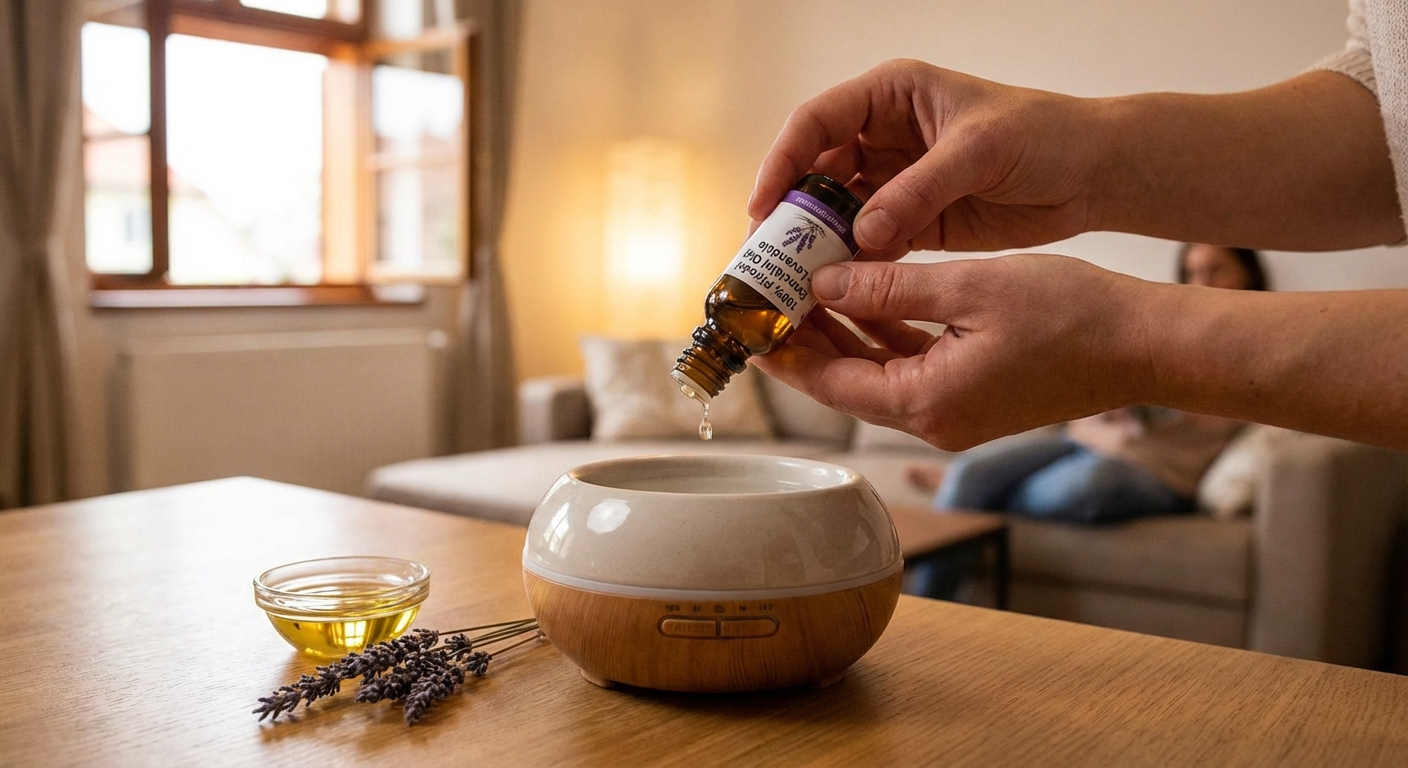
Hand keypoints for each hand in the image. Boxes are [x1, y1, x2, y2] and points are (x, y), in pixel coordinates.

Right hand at [749, 59, 1100, 258]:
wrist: (1093, 172)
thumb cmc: (1043, 136)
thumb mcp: (979, 152)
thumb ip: (918, 191)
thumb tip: (862, 234)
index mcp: (890, 95)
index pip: (816, 122)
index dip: (783, 162)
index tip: (763, 207)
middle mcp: (882, 135)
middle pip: (815, 172)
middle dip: (790, 214)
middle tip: (766, 256)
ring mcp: (895, 180)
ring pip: (836, 213)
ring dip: (816, 246)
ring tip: (794, 282)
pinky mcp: (912, 221)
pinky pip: (867, 243)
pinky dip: (852, 266)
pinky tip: (837, 292)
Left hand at [751, 255, 1154, 450]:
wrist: (1145, 345)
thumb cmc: (1071, 315)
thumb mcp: (968, 289)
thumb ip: (889, 290)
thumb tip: (825, 284)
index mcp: (925, 402)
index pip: (830, 382)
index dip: (786, 352)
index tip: (752, 325)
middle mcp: (934, 420)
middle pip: (847, 381)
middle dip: (808, 340)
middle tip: (772, 299)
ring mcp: (956, 413)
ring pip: (878, 373)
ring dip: (844, 335)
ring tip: (808, 289)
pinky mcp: (975, 398)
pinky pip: (913, 369)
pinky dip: (886, 337)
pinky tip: (866, 299)